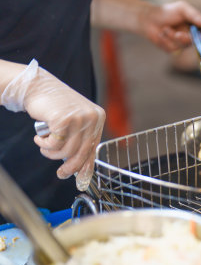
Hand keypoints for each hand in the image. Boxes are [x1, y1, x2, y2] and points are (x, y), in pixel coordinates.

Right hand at [23, 67, 104, 190]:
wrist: (37, 85)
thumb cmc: (55, 105)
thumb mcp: (74, 123)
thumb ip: (81, 141)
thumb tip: (83, 170)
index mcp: (98, 117)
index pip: (93, 148)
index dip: (86, 166)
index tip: (79, 179)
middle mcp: (92, 117)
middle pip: (82, 152)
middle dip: (70, 167)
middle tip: (61, 174)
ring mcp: (79, 117)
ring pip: (67, 150)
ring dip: (51, 153)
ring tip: (44, 146)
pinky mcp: (63, 119)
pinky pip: (54, 144)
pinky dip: (44, 145)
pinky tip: (39, 138)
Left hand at [139, 1, 200, 52]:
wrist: (149, 18)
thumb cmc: (166, 12)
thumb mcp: (182, 9)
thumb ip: (195, 16)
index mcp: (196, 26)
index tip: (197, 38)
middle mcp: (191, 36)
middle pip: (194, 44)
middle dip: (184, 39)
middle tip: (177, 34)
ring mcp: (182, 44)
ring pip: (182, 46)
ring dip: (171, 37)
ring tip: (165, 29)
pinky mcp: (172, 49)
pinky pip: (172, 49)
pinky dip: (165, 41)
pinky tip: (161, 35)